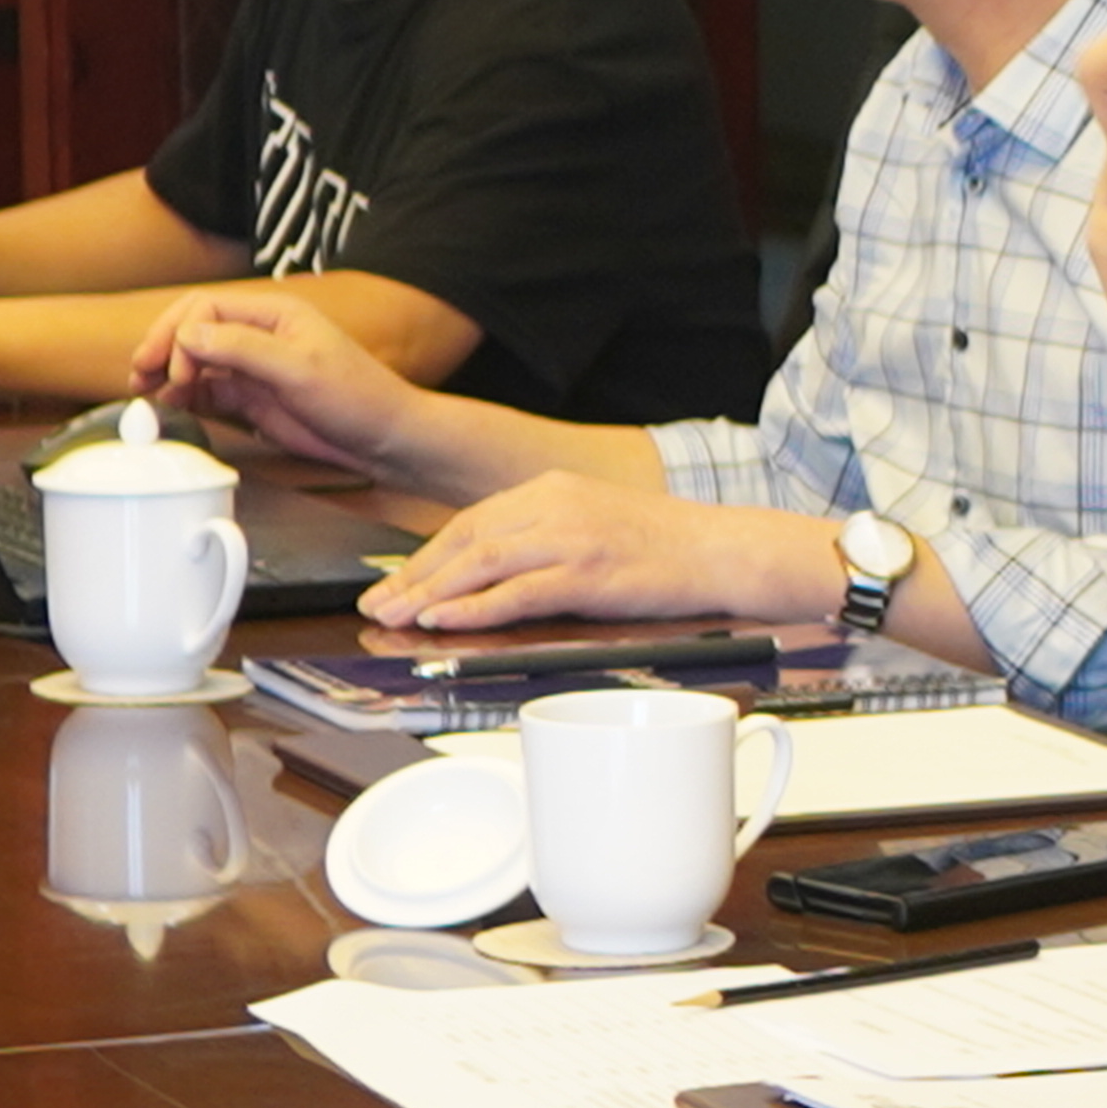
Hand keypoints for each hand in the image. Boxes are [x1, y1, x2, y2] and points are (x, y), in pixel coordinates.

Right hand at [133, 281, 422, 479]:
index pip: (205, 308)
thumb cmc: (357, 397)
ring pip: (195, 360)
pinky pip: (207, 390)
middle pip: (192, 329)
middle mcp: (259, 335)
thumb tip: (189, 334)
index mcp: (274, 314)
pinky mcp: (252, 397)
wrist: (385, 438)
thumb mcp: (299, 369)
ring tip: (145, 390)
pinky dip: (185, 396)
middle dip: (163, 348)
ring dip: (167, 372)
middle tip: (140, 375)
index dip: (180, 335)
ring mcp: (253, 366)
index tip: (178, 372)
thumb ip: (243, 349)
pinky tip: (172, 405)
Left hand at [361, 476, 836, 634]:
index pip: (472, 523)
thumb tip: (498, 576)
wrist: (728, 551)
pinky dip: (473, 606)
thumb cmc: (672, 548)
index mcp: (553, 489)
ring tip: (395, 616)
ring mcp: (571, 536)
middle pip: (464, 540)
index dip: (426, 557)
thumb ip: (547, 540)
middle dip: (414, 576)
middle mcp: (555, 504)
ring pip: (480, 563)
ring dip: (430, 592)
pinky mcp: (588, 571)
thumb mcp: (598, 525)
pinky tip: (444, 618)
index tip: (398, 583)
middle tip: (378, 604)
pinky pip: (516, 590)